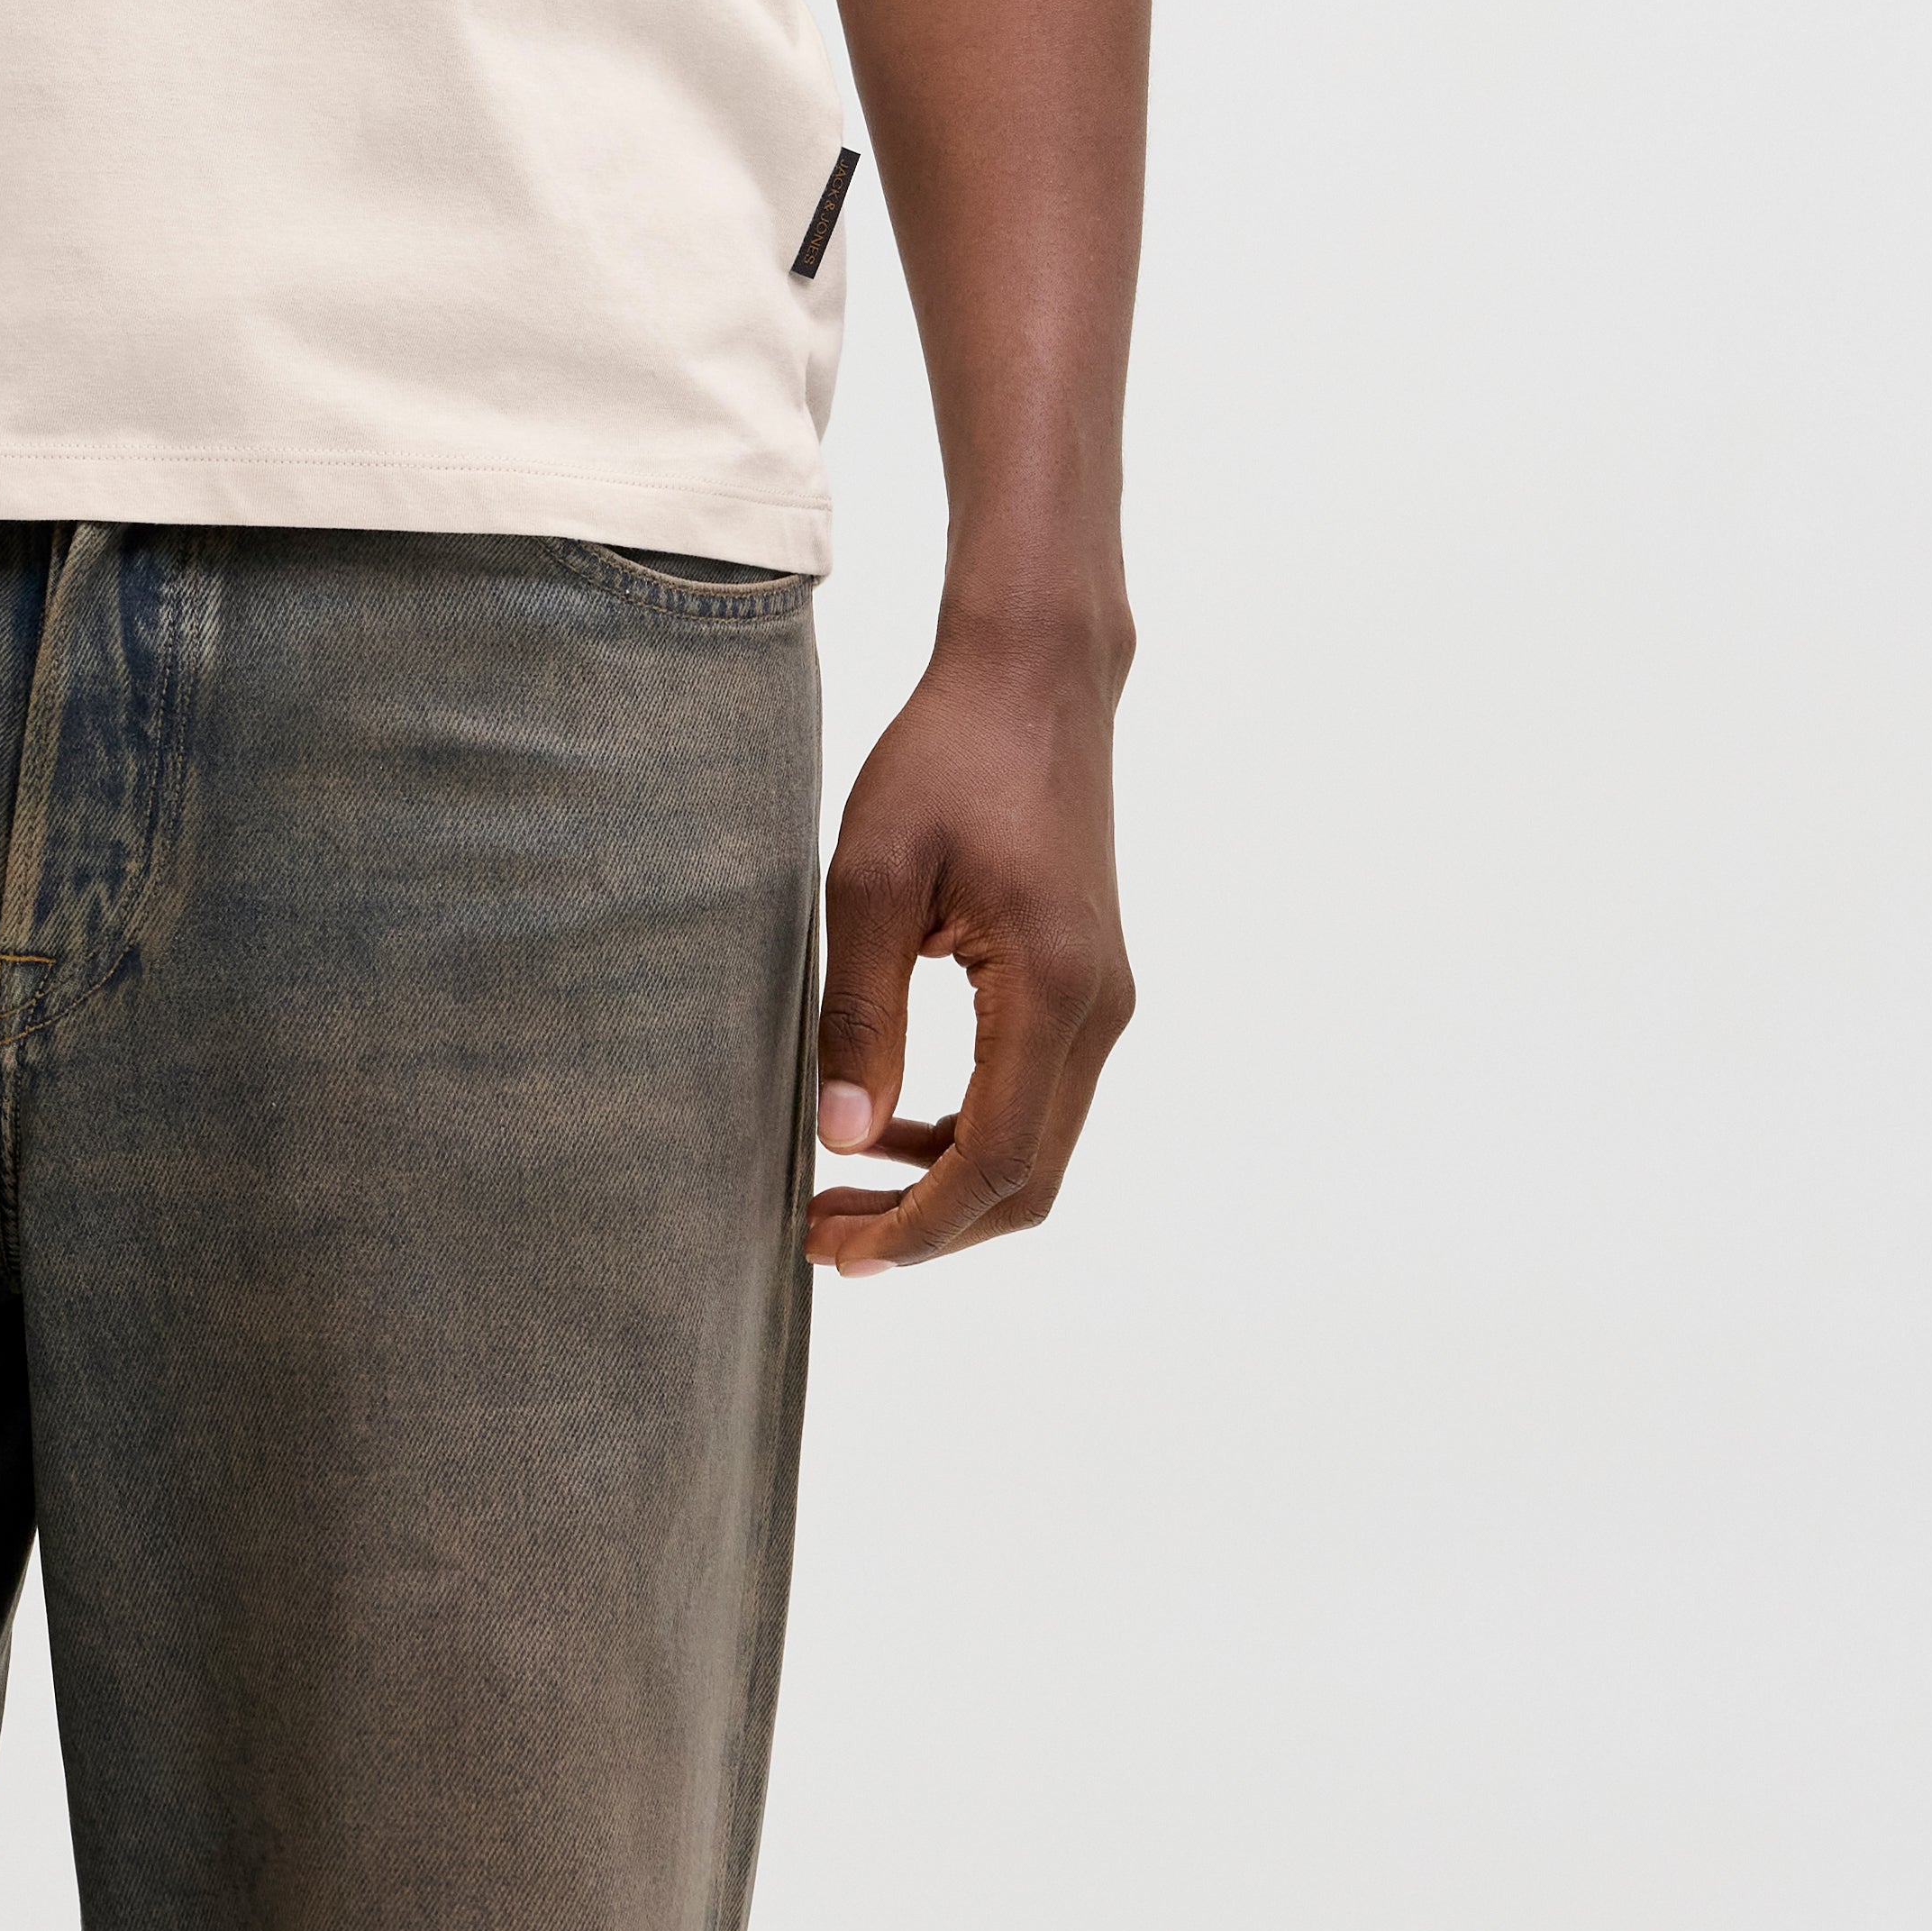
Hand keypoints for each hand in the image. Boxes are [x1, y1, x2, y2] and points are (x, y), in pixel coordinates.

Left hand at [808, 618, 1134, 1273]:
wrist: (1032, 678)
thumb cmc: (944, 758)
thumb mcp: (872, 876)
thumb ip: (859, 1013)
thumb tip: (843, 1141)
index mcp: (1052, 989)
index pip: (996, 1161)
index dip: (918, 1228)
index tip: (837, 1252)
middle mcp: (1100, 1010)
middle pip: (1028, 1178)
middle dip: (930, 1228)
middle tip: (827, 1241)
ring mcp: (1104, 999)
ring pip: (1039, 1145)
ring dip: (949, 1186)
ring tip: (845, 1190)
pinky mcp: (1090, 982)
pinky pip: (1039, 1094)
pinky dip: (973, 1132)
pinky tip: (897, 1123)